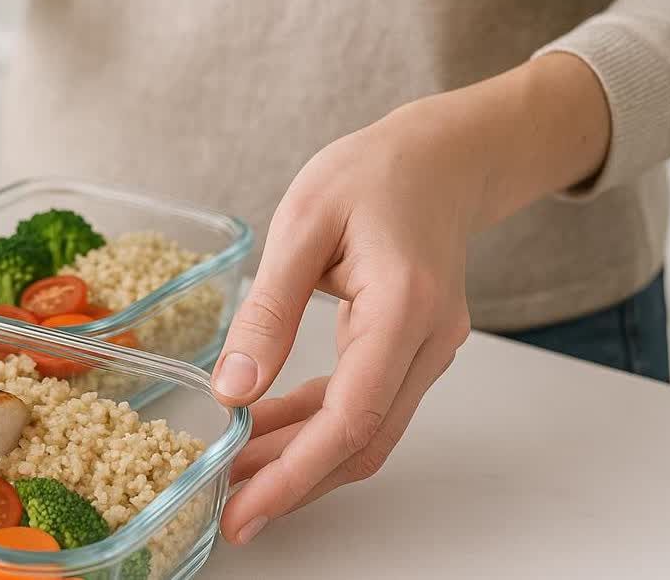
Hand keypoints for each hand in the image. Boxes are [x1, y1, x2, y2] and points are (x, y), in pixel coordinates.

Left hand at [212, 53, 612, 543]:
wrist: (440, 156)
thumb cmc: (372, 173)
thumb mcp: (301, 224)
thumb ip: (269, 310)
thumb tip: (233, 389)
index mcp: (404, 307)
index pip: (351, 418)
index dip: (294, 475)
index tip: (245, 511)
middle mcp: (428, 343)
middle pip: (361, 443)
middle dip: (293, 484)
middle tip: (229, 512)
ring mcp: (427, 352)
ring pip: (365, 433)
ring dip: (301, 460)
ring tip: (234, 475)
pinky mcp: (412, 352)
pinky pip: (365, 406)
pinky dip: (316, 426)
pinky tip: (267, 430)